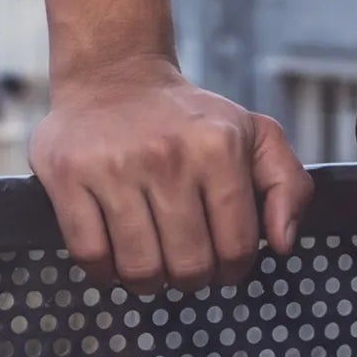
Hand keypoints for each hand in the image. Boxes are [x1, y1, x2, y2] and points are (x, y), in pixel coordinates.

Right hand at [29, 54, 314, 291]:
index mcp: (220, 146)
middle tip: (185, 264)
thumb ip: (288, 185)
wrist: (115, 76)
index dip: (233, 269)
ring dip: (147, 280)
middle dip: (191, 278)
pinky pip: (90, 256)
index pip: (236, 246)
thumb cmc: (190, 119)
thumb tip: (283, 244)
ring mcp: (114, 167)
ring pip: (138, 268)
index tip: (222, 264)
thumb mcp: (255, 135)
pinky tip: (115, 252)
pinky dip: (104, 270)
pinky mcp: (68, 176)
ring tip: (152, 260)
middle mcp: (168, 156)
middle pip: (187, 266)